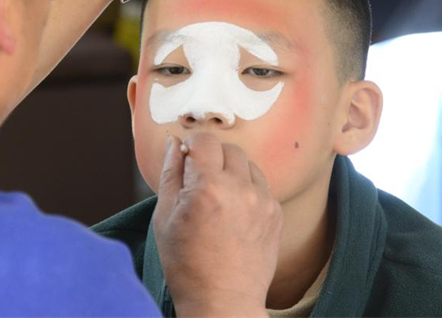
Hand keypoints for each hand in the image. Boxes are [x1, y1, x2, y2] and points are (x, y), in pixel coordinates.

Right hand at [153, 133, 283, 317]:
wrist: (223, 301)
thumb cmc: (187, 263)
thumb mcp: (165, 216)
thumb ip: (171, 173)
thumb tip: (174, 142)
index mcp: (207, 186)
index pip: (204, 140)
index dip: (191, 146)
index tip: (187, 159)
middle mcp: (239, 188)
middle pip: (228, 148)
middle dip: (212, 157)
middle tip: (200, 181)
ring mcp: (262, 200)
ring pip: (247, 164)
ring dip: (232, 171)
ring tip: (219, 198)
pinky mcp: (276, 213)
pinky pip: (261, 185)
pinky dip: (247, 189)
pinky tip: (234, 212)